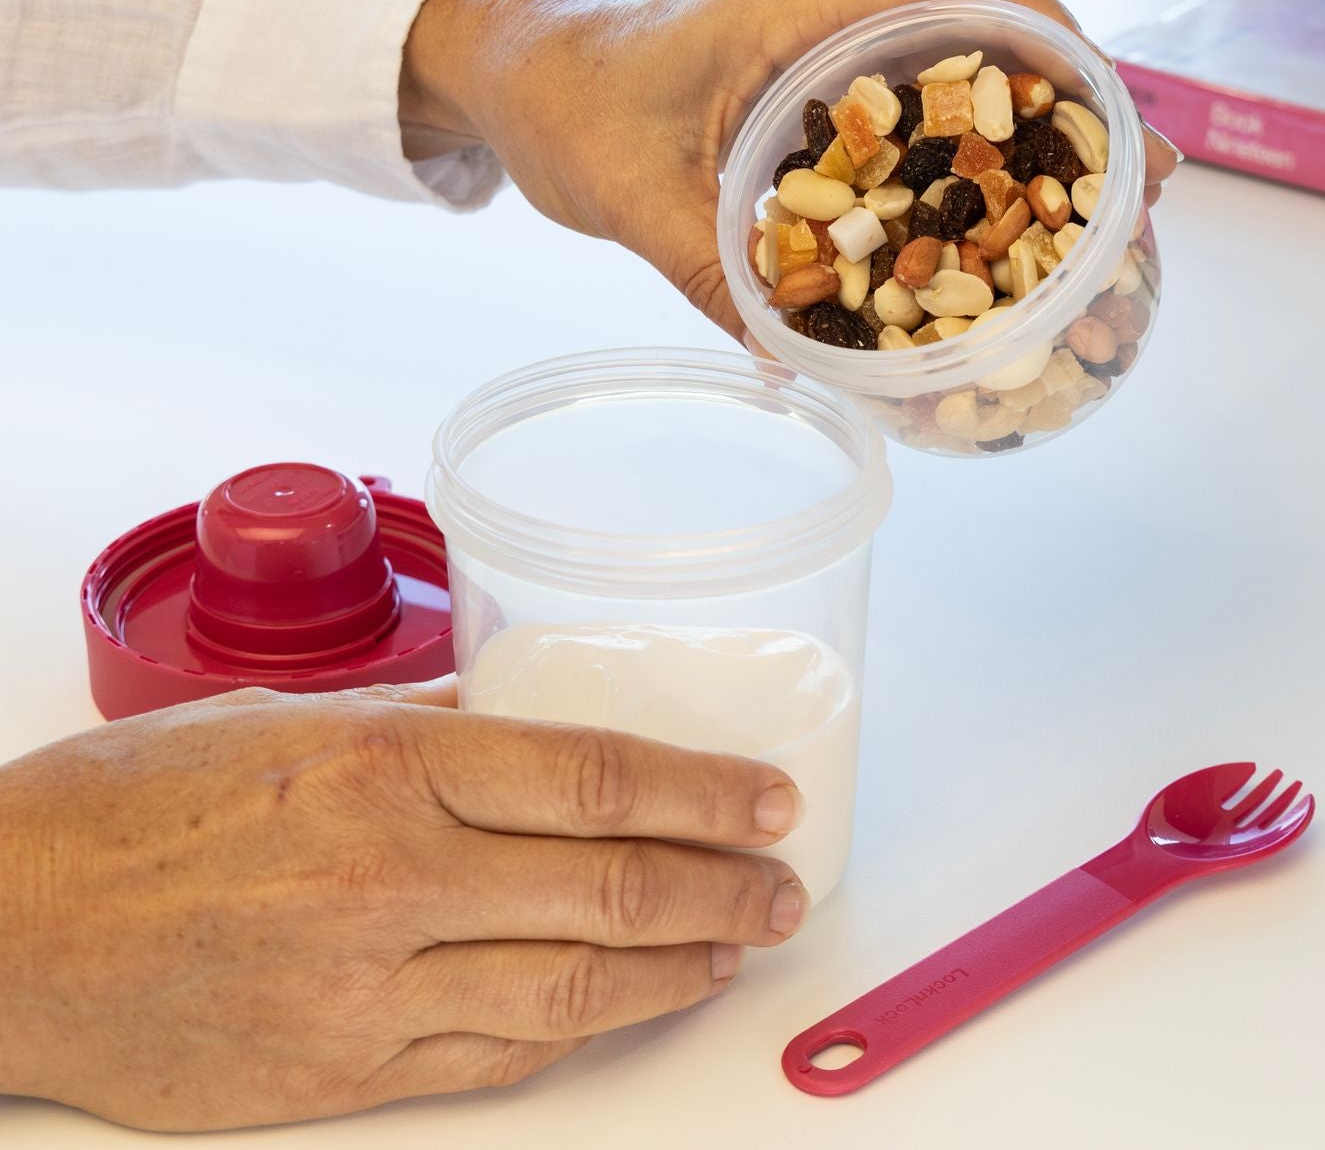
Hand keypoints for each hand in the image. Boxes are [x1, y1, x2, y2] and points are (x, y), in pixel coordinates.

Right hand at [0, 680, 806, 1129]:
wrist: (3, 932)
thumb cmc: (129, 811)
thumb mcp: (290, 722)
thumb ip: (429, 723)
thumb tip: (540, 716)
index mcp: (384, 768)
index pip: (597, 779)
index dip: (705, 793)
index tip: (767, 798)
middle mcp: (390, 879)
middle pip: (613, 888)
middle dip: (724, 887)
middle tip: (782, 884)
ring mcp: (369, 988)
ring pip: (576, 986)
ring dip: (679, 969)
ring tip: (734, 946)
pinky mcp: (343, 1072)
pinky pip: (502, 1054)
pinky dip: (586, 1026)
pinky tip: (634, 1000)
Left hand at [398, 0, 1180, 340]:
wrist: (505, 70)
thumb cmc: (565, 106)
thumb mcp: (637, 199)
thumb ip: (717, 275)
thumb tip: (803, 367)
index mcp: (797, 7)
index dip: (1048, 36)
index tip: (1112, 103)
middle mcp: (825, 13)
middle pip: (984, 33)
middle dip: (1074, 103)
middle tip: (1143, 185)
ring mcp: (823, 45)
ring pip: (957, 73)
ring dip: (1031, 133)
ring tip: (1099, 213)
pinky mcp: (809, 85)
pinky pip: (911, 107)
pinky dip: (967, 156)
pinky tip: (999, 224)